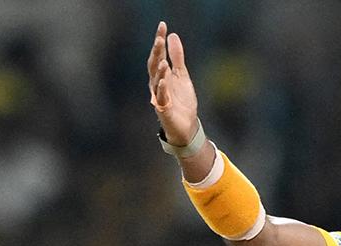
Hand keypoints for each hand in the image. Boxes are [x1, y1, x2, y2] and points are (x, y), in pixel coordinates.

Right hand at [147, 21, 198, 144]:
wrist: (186, 125)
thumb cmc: (181, 100)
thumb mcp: (182, 75)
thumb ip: (177, 57)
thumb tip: (173, 36)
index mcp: (161, 74)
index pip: (159, 53)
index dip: (159, 40)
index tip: (162, 25)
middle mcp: (157, 83)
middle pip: (154, 65)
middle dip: (156, 52)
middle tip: (159, 39)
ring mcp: (159, 95)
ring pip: (156, 81)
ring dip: (159, 70)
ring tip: (163, 60)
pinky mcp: (164, 108)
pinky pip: (161, 97)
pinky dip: (162, 89)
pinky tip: (164, 81)